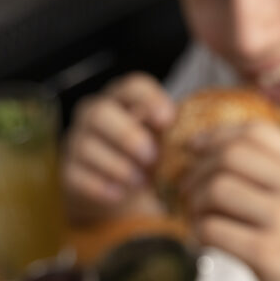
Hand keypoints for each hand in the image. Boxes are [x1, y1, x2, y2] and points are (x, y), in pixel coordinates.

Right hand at [62, 73, 174, 221]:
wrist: (117, 189)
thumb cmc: (147, 158)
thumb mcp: (165, 141)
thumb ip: (180, 133)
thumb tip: (211, 136)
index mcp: (125, 101)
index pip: (132, 86)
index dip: (149, 99)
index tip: (168, 120)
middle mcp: (96, 115)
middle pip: (101, 113)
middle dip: (128, 135)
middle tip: (152, 157)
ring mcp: (78, 142)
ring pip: (87, 145)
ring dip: (116, 164)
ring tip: (140, 182)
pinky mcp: (68, 172)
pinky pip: (76, 175)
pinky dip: (99, 186)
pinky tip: (119, 194)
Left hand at [183, 122, 279, 280]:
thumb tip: (217, 151)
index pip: (254, 131)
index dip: (216, 137)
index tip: (196, 151)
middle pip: (229, 155)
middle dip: (199, 170)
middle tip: (189, 190)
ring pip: (216, 189)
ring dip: (196, 203)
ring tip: (200, 217)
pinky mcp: (268, 254)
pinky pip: (213, 229)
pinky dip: (199, 233)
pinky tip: (206, 241)